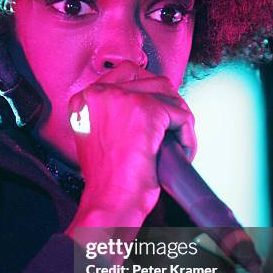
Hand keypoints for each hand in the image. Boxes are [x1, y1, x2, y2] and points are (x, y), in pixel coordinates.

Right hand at [66, 61, 196, 235]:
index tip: (159, 112)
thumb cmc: (107, 179)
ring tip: (178, 143)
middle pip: (152, 81)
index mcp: (84, 99)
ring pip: (170, 97)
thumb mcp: (97, 138)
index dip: (149, 91)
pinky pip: (182, 116)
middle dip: (169, 105)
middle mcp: (99, 93)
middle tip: (173, 130)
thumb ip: (112, 114)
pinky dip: (188, 135)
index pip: (126, 72)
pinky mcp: (147, 112)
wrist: (110, 201)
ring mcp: (123, 99)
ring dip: (180, 120)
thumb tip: (146, 102)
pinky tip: (182, 151)